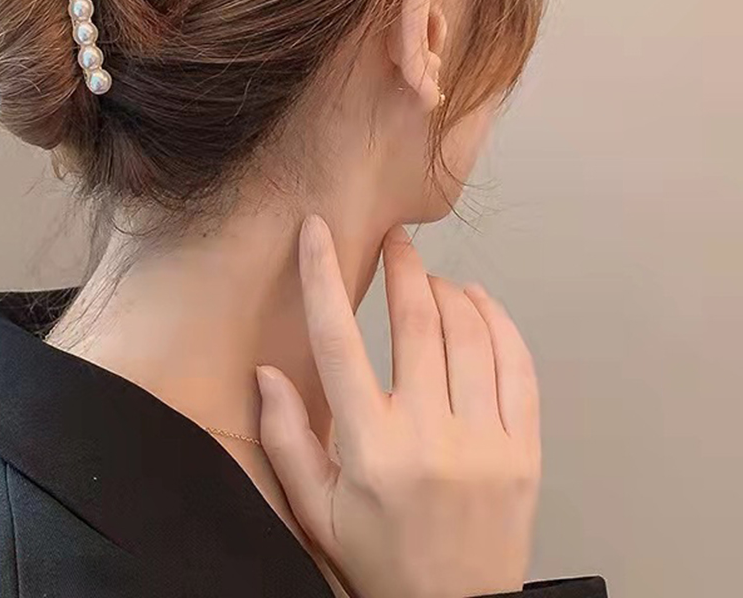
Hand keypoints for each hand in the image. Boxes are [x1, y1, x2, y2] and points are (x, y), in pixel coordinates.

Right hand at [256, 216, 540, 597]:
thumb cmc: (381, 560)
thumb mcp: (317, 511)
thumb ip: (286, 439)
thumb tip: (266, 372)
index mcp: (370, 448)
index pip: (338, 341)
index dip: (322, 277)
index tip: (318, 232)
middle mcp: (429, 436)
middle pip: (417, 321)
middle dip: (403, 266)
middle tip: (396, 240)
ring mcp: (485, 441)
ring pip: (470, 334)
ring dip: (449, 291)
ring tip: (431, 280)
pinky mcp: (525, 450)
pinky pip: (518, 365)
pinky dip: (499, 322)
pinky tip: (480, 304)